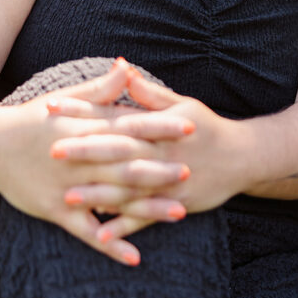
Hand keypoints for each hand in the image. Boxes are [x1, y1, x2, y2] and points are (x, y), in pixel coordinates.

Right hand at [0, 61, 189, 265]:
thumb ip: (101, 89)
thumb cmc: (32, 120)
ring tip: (180, 213)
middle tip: (190, 171)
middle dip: (159, 169)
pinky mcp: (55, 211)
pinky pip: (87, 232)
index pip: (130, 127)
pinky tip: (135, 256)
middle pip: (126, 165)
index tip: (190, 126)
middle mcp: (80, 159)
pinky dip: (110, 244)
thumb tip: (129, 67)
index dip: (161, 127)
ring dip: (147, 208)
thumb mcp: (66, 101)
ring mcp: (68, 187)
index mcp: (86, 129)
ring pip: (113, 200)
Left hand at [52, 71, 251, 244]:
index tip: (54, 108)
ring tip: (69, 197)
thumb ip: (149, 92)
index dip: (84, 111)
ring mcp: (169, 179)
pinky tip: (101, 230)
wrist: (244, 157)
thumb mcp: (182, 104)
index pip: (115, 114)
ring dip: (99, 194)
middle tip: (53, 151)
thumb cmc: (208, 127)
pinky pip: (147, 216)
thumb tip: (122, 67)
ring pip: (130, 187)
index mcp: (158, 124)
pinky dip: (125, 225)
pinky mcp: (176, 203)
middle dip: (86, 151)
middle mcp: (162, 151)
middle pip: (119, 150)